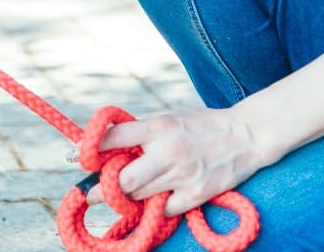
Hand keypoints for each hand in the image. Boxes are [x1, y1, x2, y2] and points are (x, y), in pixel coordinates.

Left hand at [85, 107, 263, 215]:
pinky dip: (155, 206)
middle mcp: (168, 151)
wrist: (246, 136)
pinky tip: (154, 199)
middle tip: (92, 192)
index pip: (114, 138)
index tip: (76, 158)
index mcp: (159, 126)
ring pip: (140, 195)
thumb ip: (140, 130)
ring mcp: (183, 175)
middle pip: (123, 178)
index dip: (91, 150)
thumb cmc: (201, 124)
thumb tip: (105, 143)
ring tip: (122, 195)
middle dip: (104, 187)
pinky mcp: (197, 194)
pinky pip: (163, 208)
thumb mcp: (169, 116)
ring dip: (127, 197)